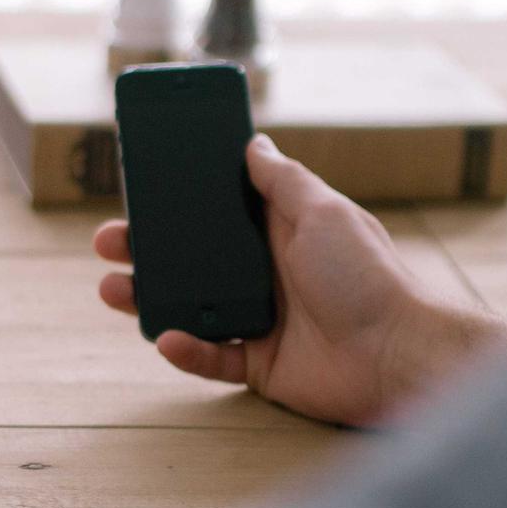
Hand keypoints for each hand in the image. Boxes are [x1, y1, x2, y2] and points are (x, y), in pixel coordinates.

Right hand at [95, 134, 506, 426]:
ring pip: (189, 307)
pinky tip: (167, 338)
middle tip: (109, 240)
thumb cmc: (369, 277)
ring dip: (148, 298)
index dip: (179, 199)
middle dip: (145, 249)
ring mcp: (259, 319)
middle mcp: (264, 272)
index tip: (140, 186)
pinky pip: (210, 358)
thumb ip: (284, 181)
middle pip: (191, 258)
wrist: (397, 355)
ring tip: (112, 289)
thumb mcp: (324, 213)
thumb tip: (253, 142)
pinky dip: (186, 350)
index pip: (216, 209)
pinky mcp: (259, 364)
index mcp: (278, 231)